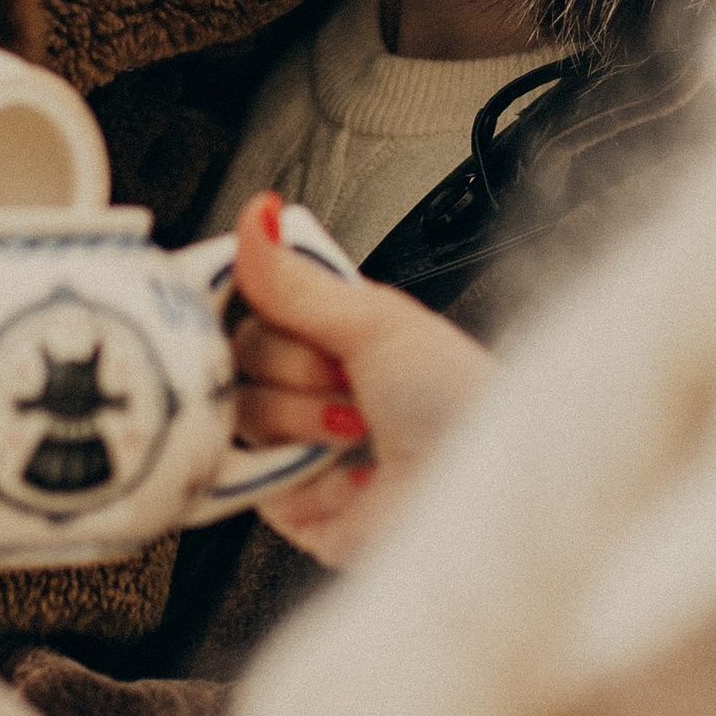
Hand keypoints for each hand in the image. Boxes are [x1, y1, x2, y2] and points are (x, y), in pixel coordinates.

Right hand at [226, 193, 492, 569]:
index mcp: (340, 334)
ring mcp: (296, 442)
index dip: (257, 301)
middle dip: (295, 363)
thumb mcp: (375, 321)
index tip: (265, 302)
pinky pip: (239, 467)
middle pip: (242, 353)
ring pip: (240, 408)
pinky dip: (281, 463)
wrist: (475, 489)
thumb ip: (297, 280)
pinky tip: (325, 464)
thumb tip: (256, 217)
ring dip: (300, 416)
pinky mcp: (284, 499)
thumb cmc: (455, 403)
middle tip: (346, 378)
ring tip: (354, 433)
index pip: (259, 302)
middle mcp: (315, 385)